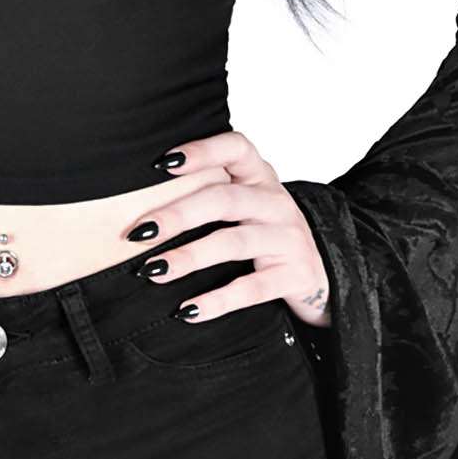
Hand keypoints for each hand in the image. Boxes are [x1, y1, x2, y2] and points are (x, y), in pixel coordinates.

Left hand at [121, 130, 331, 328]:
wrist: (322, 275)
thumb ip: (207, 193)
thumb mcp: (246, 205)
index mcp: (260, 176)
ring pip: (234, 242)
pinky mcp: (295, 276)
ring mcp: (289, 238)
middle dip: (178, 214)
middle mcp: (276, 202)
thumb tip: (134, 206)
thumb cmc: (266, 233)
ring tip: (153, 271)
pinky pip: (252, 289)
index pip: (236, 148)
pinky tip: (187, 310)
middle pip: (225, 199)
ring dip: (189, 256)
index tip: (162, 164)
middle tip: (139, 232)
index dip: (201, 151)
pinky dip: (217, 300)